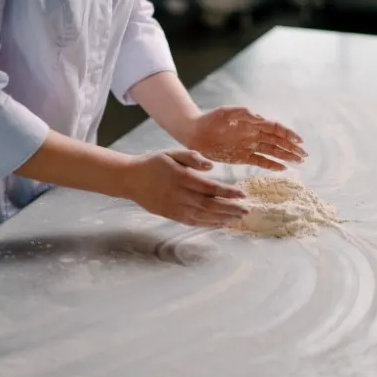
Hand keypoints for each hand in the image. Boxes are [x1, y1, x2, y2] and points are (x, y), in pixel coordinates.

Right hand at [122, 150, 249, 226]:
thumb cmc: (153, 163)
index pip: (209, 187)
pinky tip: (220, 223)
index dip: (227, 192)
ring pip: (202, 216)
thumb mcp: (170, 153)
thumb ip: (191, 157)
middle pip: (209, 205)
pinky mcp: (170, 215)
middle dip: (230, 208)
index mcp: (181, 177)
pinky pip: (192, 222)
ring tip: (238, 218)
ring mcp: (174, 207)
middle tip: (246, 210)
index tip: (242, 194)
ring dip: (222, 218)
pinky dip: (208, 223)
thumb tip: (211, 166)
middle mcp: (179, 194)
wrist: (130, 179)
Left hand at [185, 106, 307, 170]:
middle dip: (291, 148)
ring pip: (272, 152)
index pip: (275, 128)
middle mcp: (254, 135)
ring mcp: (249, 146)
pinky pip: (260, 161)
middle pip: (277, 141)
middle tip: (304, 155)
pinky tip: (282, 169)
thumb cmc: (210, 119)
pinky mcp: (242, 157)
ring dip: (286, 156)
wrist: (194, 133)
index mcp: (252, 123)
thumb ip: (243, 113)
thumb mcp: (226, 112)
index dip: (288, 134)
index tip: (299, 141)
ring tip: (299, 162)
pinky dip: (271, 165)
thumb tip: (260, 117)